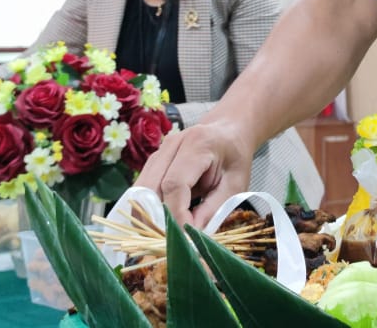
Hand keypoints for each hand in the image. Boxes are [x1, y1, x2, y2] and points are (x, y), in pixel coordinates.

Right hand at [135, 120, 254, 229]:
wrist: (227, 133)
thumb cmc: (234, 158)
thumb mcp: (235, 185)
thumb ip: (213, 209)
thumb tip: (191, 236)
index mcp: (199, 144)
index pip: (175, 183)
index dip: (176, 214)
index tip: (185, 238)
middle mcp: (172, 144)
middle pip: (151, 187)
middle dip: (157, 220)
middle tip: (170, 244)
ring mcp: (159, 151)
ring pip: (141, 190)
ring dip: (149, 217)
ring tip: (165, 238)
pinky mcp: (152, 162)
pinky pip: (142, 190)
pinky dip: (148, 210)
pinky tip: (161, 225)